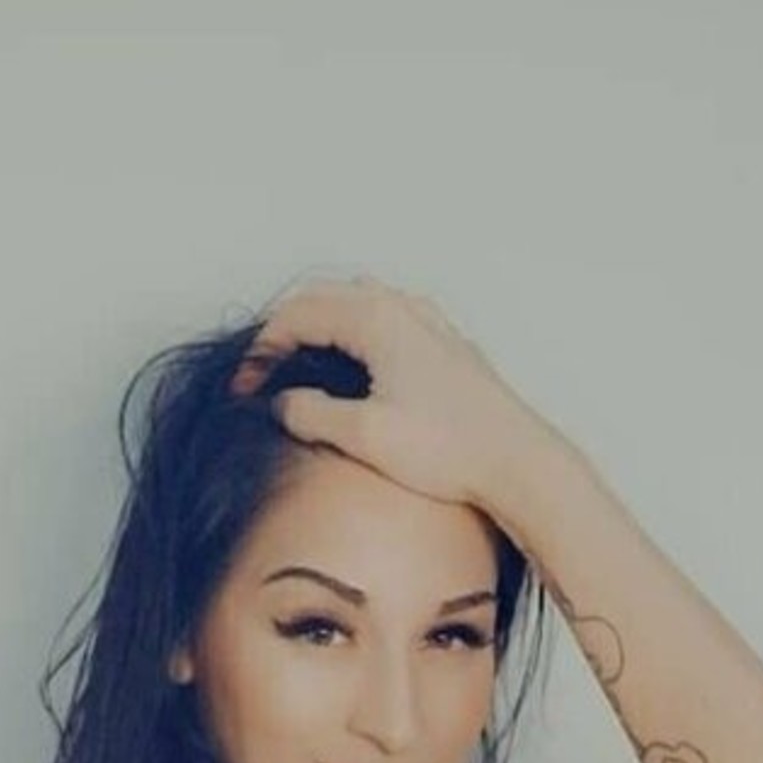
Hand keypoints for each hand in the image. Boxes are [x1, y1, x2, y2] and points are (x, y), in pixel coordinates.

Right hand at [230, 275, 538, 507]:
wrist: (517, 463)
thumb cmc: (449, 450)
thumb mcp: (365, 436)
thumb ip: (313, 414)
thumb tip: (282, 404)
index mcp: (376, 319)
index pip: (298, 315)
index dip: (263, 351)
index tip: (245, 389)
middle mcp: (403, 308)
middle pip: (325, 299)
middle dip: (286, 332)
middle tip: (262, 374)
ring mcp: (428, 323)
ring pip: (357, 305)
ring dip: (321, 327)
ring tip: (300, 365)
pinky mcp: (446, 347)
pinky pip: (387, 320)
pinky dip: (356, 334)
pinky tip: (355, 368)